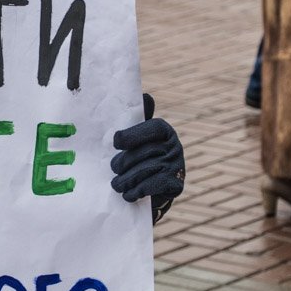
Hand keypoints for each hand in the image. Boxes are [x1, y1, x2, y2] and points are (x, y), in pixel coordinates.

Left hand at [110, 93, 184, 222]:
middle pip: (145, 151)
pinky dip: (137, 191)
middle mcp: (174, 146)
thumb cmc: (137, 160)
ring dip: (127, 179)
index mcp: (164, 131)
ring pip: (146, 170)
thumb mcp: (134, 140)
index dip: (133, 134)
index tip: (116, 142)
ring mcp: (177, 165)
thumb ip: (136, 121)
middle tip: (113, 169)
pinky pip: (153, 185)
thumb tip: (146, 96)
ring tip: (117, 184)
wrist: (150, 192)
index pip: (153, 127)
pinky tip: (129, 194)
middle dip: (124, 162)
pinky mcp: (176, 184)